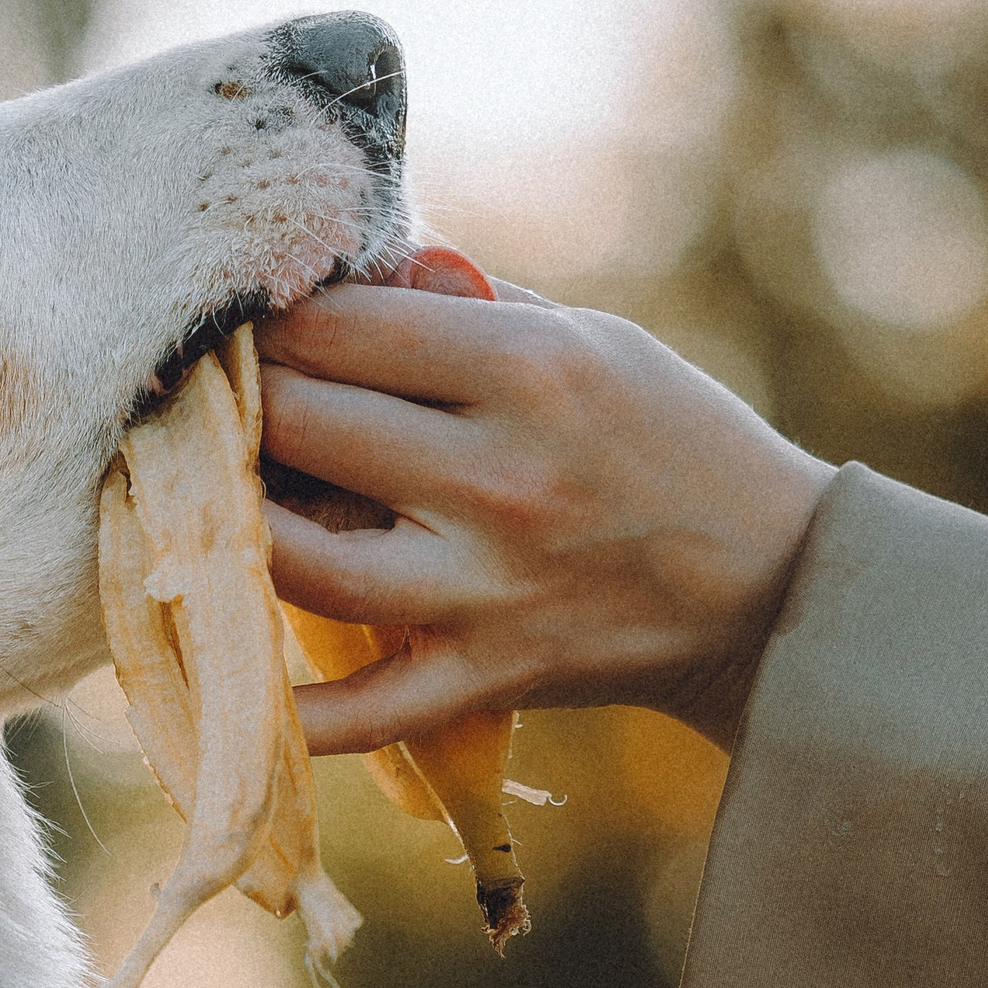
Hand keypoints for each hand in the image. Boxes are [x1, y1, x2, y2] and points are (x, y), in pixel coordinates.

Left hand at [258, 253, 833, 754]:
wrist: (774, 583)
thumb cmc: (668, 437)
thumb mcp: (588, 337)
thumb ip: (460, 308)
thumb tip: (336, 275)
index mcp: (527, 367)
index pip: (333, 327)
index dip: (266, 319)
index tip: (242, 326)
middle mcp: (499, 475)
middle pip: (296, 424)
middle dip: (237, 404)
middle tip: (212, 403)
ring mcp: (487, 585)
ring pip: (296, 559)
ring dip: (234, 525)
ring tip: (217, 499)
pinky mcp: (489, 674)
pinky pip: (362, 712)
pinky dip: (287, 712)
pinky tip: (225, 679)